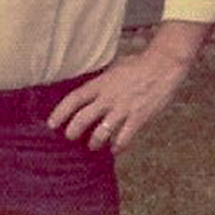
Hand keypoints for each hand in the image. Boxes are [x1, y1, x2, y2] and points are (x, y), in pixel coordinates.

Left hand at [47, 22, 208, 152]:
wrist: (163, 66)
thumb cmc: (138, 64)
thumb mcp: (113, 68)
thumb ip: (101, 81)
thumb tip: (88, 90)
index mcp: (100, 84)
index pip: (74, 99)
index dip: (60, 112)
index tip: (51, 124)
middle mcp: (108, 98)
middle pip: (83, 118)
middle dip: (72, 131)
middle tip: (69, 137)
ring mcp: (123, 109)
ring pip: (101, 132)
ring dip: (94, 142)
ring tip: (92, 145)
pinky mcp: (138, 118)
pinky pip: (124, 138)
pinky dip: (118, 146)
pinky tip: (115, 149)